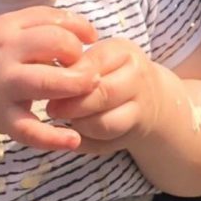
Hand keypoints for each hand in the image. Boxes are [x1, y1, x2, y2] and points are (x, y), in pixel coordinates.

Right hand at [0, 6, 99, 149]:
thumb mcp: (2, 28)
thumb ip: (36, 23)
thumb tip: (79, 26)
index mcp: (8, 26)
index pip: (53, 18)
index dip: (80, 27)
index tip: (91, 39)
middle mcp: (4, 51)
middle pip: (55, 42)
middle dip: (80, 53)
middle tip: (86, 65)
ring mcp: (1, 84)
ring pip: (47, 81)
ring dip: (75, 85)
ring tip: (89, 89)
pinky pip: (29, 128)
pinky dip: (52, 137)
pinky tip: (74, 140)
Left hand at [47, 38, 160, 154]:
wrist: (150, 97)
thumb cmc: (115, 70)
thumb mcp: (102, 56)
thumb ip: (79, 63)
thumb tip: (49, 76)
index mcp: (127, 56)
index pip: (95, 66)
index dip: (70, 77)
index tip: (50, 82)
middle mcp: (140, 82)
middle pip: (103, 95)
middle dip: (72, 104)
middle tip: (52, 108)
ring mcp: (140, 111)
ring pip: (104, 125)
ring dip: (78, 125)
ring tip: (64, 120)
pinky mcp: (132, 136)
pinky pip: (103, 145)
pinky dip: (82, 142)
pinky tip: (72, 134)